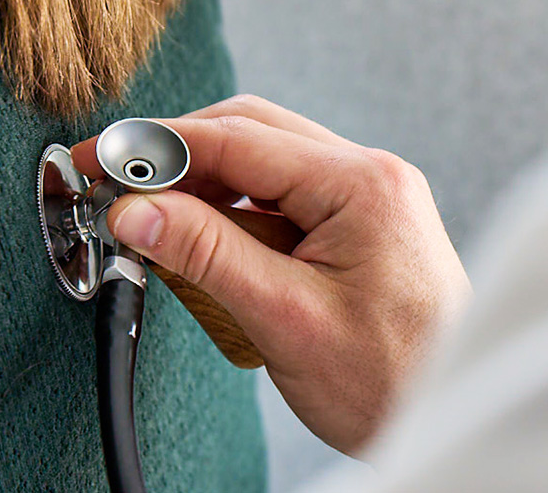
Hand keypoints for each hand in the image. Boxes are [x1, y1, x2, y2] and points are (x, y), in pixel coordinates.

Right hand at [72, 95, 470, 454]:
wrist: (450, 417)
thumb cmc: (393, 382)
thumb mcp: (286, 318)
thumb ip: (205, 255)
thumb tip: (136, 211)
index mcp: (359, 185)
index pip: (233, 138)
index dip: (153, 146)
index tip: (97, 159)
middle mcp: (366, 176)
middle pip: (246, 132)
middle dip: (174, 156)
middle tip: (115, 185)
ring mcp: (362, 198)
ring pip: (259, 160)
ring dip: (201, 184)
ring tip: (154, 223)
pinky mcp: (353, 224)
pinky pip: (276, 195)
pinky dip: (230, 211)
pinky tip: (202, 241)